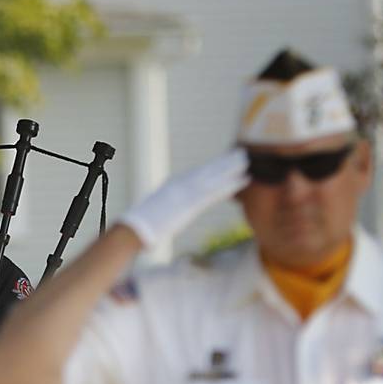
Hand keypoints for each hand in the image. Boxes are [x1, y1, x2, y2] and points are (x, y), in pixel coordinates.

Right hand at [116, 148, 247, 248]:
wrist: (134, 230)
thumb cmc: (138, 227)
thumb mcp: (152, 214)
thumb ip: (163, 210)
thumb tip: (164, 215)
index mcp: (171, 186)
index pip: (196, 173)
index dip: (212, 167)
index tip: (224, 160)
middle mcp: (180, 184)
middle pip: (207, 170)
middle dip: (224, 161)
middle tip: (241, 152)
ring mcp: (186, 192)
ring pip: (215, 176)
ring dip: (232, 168)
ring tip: (248, 161)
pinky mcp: (192, 203)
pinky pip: (217, 191)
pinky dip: (232, 184)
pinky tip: (245, 179)